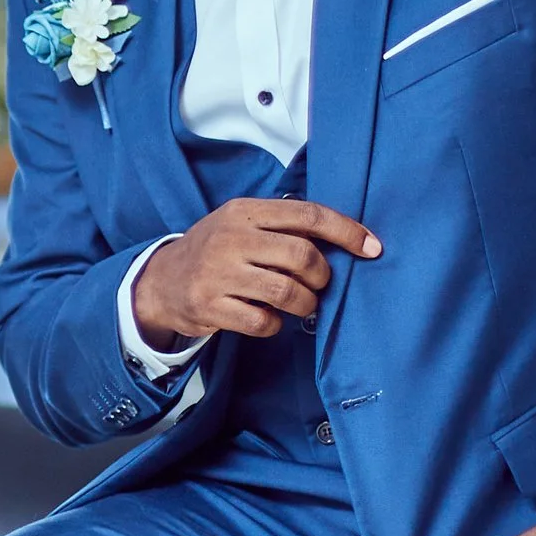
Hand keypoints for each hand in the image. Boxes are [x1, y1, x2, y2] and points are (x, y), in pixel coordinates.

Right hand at [132, 198, 379, 348]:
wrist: (162, 281)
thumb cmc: (217, 250)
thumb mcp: (242, 223)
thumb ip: (283, 226)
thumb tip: (346, 237)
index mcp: (245, 211)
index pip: (308, 215)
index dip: (347, 231)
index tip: (372, 247)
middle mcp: (231, 238)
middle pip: (303, 256)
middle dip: (322, 276)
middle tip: (319, 284)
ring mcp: (219, 274)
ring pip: (287, 292)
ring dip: (305, 303)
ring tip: (300, 304)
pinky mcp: (210, 306)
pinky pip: (263, 322)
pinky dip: (275, 324)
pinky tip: (267, 317)